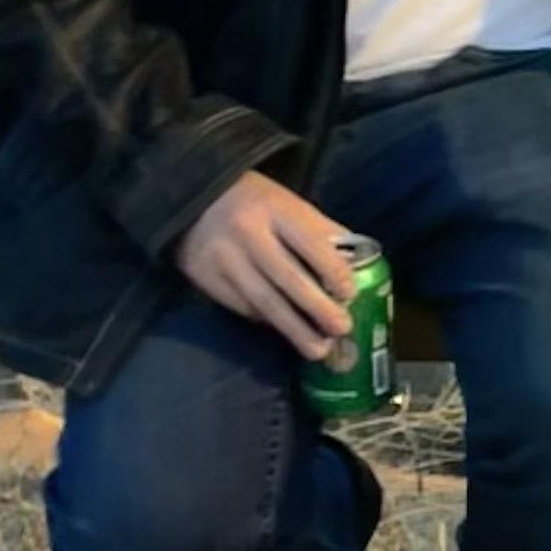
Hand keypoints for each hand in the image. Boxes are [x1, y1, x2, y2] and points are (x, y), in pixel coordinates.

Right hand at [174, 171, 353, 359]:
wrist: (194, 201)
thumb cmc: (256, 203)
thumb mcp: (290, 204)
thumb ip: (321, 231)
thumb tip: (356, 265)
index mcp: (276, 210)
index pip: (311, 244)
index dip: (333, 271)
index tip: (350, 293)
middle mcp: (247, 234)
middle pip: (287, 277)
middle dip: (318, 308)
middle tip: (342, 329)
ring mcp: (223, 258)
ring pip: (263, 301)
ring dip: (294, 329)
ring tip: (318, 349)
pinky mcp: (205, 278)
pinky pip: (243, 307)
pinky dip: (267, 321)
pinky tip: (286, 331)